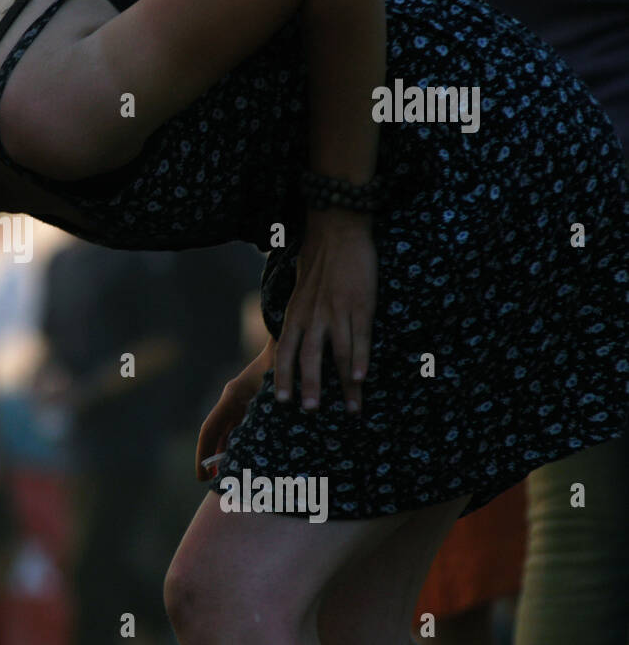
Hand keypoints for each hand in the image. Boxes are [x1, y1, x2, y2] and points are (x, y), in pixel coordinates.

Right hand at [196, 343, 273, 481]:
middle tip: (215, 484)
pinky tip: (250, 458)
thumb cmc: (284, 363)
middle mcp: (234, 399)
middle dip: (213, 459)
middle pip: (217, 434)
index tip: (201, 478)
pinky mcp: (255, 401)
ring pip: (229, 432)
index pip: (209, 431)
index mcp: (232, 397)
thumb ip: (266, 418)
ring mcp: (243, 400)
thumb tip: (259, 452)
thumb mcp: (275, 392)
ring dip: (228, 452)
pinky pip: (241, 426)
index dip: (203, 456)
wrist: (291, 340)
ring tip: (232, 477)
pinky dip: (242, 443)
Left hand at [275, 209, 376, 414]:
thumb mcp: (299, 294)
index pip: (286, 352)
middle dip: (310, 387)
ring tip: (350, 408)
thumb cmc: (319, 265)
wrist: (337, 232)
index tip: (283, 403)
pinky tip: (362, 378)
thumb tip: (294, 345)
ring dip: (344, 384)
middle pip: (309, 358)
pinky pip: (360, 337)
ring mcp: (337, 312)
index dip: (284, 377)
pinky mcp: (360, 305)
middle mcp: (313, 316)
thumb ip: (298, 320)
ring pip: (339, 354)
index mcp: (295, 315)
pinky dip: (361, 359)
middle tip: (310, 412)